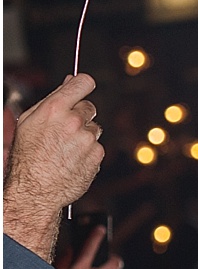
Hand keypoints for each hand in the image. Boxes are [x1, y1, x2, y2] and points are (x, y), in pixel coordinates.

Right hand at [2, 76, 104, 259]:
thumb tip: (70, 81)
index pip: (83, 83)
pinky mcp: (97, 154)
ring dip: (84, 135)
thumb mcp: (30, 121)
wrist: (35, 188)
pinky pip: (97, 147)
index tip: (83, 86)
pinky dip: (88, 152)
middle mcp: (73, 121)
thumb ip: (53, 99)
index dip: (84, 83)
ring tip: (65, 149)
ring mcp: (88, 138)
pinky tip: (72, 159)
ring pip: (94, 128)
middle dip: (80, 115)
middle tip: (65, 130)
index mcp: (54, 109)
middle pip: (89, 107)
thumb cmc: (28, 155)